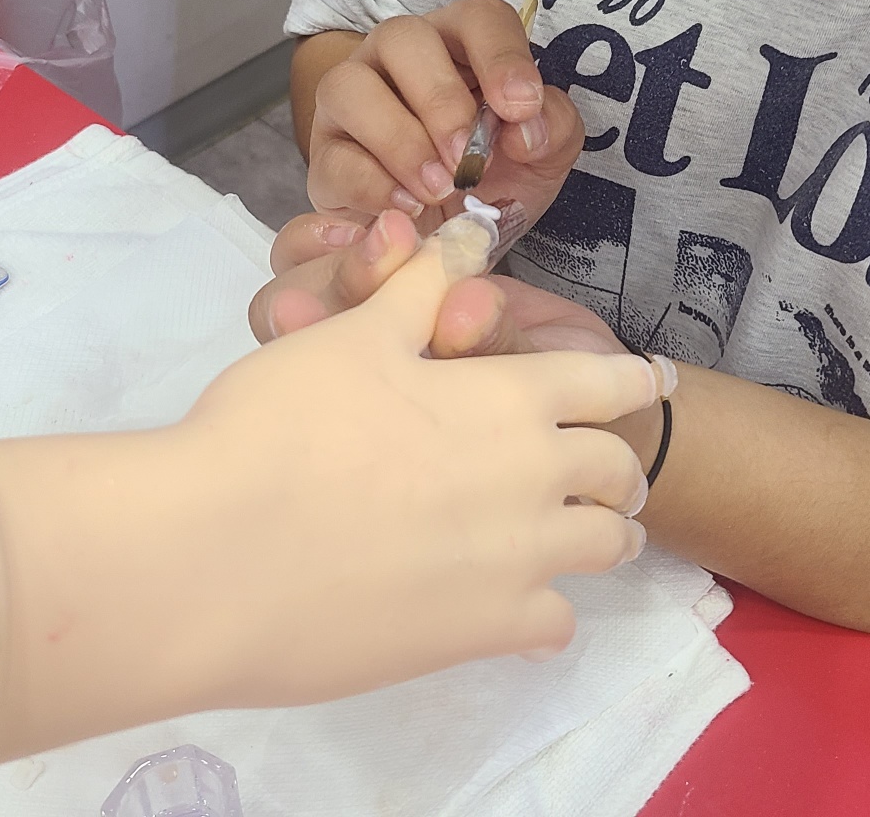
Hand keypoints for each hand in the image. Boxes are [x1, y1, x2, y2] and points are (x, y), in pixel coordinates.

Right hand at [182, 227, 664, 705]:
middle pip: (616, 470)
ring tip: (582, 536)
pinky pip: (555, 626)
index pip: (604, 382)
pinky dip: (549, 613)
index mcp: (509, 395)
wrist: (217, 553)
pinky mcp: (484, 634)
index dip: (632, 380)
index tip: (652, 383)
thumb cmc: (284, 424)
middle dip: (617, 466)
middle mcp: (534, 475)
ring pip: (602, 547)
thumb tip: (465, 236)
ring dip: (600, 535)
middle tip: (605, 472)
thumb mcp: (355, 335)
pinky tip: (528, 612)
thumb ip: (421, 288)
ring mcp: (518, 561)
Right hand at [307, 0, 582, 230]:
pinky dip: (373, 185)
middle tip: (469, 159)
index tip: (521, 107)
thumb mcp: (542, 156)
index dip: (501, 55)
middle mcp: (397, 58)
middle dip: (440, 100)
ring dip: (400, 141)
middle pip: (402, 37)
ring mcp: (351, 102)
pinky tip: (409, 210)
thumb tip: (526, 128)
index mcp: (460, 44)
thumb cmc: (494, 177)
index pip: (479, 18)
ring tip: (439, 189)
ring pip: (348, 85)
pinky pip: (333, 157)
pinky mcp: (325, 156)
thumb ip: (552, 128)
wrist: (449, 240)